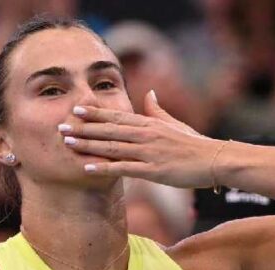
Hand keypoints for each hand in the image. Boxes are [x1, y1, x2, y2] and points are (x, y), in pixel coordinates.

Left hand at [59, 90, 222, 188]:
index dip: (94, 112)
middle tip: (60, 127)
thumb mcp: (174, 123)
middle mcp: (145, 135)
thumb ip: (157, 110)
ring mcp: (148, 153)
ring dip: (88, 145)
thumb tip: (148, 93)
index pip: (116, 116)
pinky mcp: (152, 171)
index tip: (75, 108)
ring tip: (67, 143)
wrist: (214, 160)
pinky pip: (123, 169)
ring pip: (111, 147)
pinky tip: (87, 168)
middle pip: (108, 130)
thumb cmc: (194, 143)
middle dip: (83, 128)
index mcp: (149, 123)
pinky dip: (104, 168)